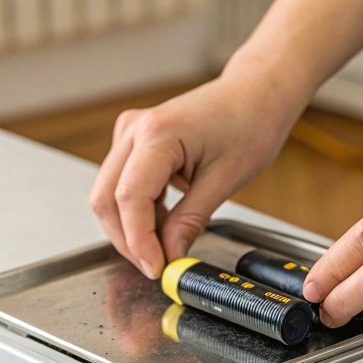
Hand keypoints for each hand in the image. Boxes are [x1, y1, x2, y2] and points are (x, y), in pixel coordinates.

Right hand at [89, 74, 300, 278]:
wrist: (255, 93)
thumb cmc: (249, 123)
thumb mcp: (225, 179)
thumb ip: (191, 220)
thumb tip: (170, 254)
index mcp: (158, 133)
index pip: (129, 198)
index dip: (138, 240)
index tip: (156, 268)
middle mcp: (134, 130)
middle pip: (106, 198)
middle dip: (128, 239)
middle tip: (157, 266)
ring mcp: (130, 133)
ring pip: (109, 194)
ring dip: (132, 227)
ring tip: (168, 242)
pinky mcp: (134, 141)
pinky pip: (122, 184)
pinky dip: (138, 211)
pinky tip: (165, 222)